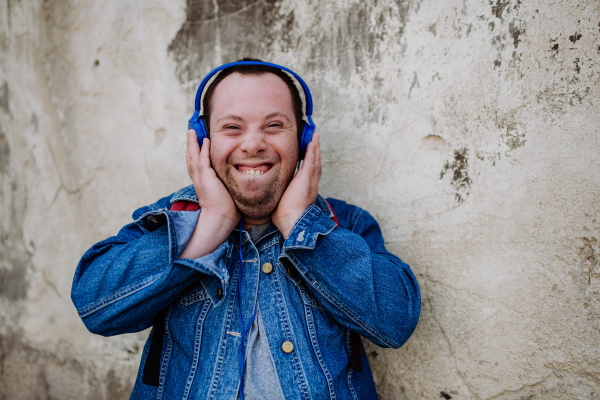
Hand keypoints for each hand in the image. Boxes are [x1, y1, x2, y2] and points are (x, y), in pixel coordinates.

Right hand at [179, 130, 239, 258]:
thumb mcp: (225, 194)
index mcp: (203, 183)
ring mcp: (201, 178)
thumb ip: (228, 186)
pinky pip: (203, 161)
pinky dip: (203, 150)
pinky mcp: (206, 179)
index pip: (197, 165)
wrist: (220, 219)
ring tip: (191, 132)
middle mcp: (199, 179)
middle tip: (189, 133)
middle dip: (190, 145)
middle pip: (191, 158)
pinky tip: (204, 141)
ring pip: (193, 157)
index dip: (196, 153)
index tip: (196, 144)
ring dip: (192, 143)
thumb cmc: (226, 210)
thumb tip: (238, 183)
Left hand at [272, 132, 321, 237]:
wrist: (293, 220)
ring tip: (315, 137)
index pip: (309, 173)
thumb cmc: (286, 217)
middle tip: (315, 141)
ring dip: (315, 147)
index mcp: (306, 189)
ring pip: (315, 159)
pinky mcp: (307, 176)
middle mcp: (311, 183)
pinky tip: (312, 140)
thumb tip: (270, 196)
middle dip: (315, 152)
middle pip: (315, 164)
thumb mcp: (283, 203)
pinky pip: (311, 159)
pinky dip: (312, 149)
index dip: (309, 164)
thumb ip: (279, 196)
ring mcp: (310, 179)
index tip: (308, 157)